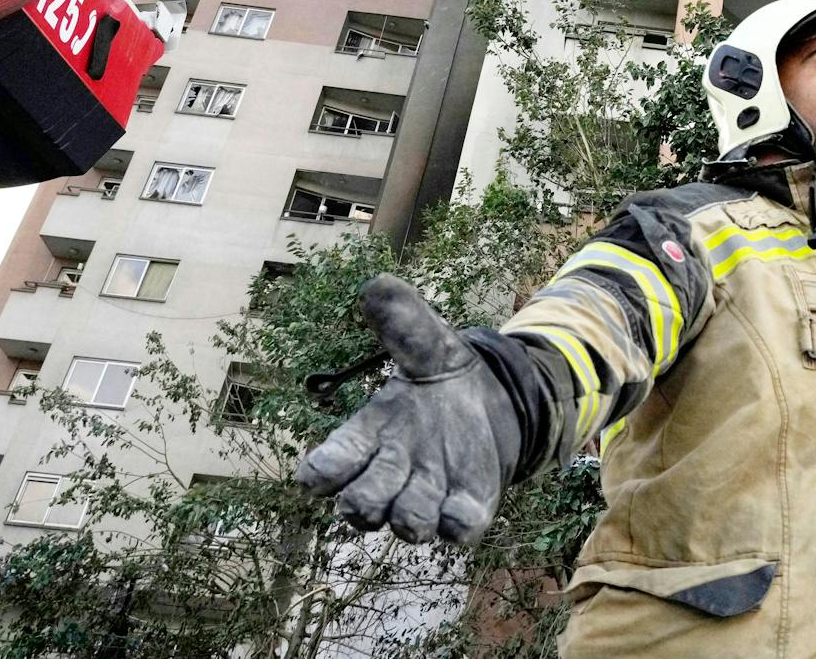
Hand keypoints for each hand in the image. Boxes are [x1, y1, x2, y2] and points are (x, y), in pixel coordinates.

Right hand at [295, 275, 514, 543]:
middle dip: (364, 502)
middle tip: (380, 480)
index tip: (317, 473)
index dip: (321, 473)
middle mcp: (390, 474)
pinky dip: (457, 524)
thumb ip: (403, 323)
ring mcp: (428, 496)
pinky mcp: (466, 510)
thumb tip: (377, 283)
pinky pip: (456, 531)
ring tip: (427, 488)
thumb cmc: (444, 379)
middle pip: (360, 507)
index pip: (328, 466)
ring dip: (412, 513)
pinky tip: (463, 506)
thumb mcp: (429, 345)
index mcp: (369, 436)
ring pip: (407, 525)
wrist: (499, 402)